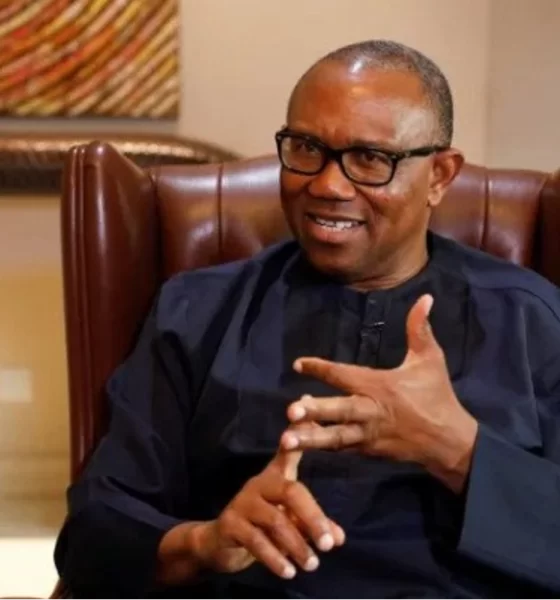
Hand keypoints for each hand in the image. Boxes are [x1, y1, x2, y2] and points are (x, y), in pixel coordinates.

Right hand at [193, 443, 344, 579]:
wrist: (218, 542)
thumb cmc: (260, 524)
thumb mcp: (289, 521)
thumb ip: (313, 525)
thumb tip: (338, 538)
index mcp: (275, 477)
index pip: (289, 452)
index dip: (299, 432)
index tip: (308, 413)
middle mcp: (259, 484)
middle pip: (290, 491)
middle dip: (313, 517)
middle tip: (329, 543)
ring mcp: (243, 503)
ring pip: (275, 520)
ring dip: (296, 545)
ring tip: (312, 564)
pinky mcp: (230, 524)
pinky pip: (256, 541)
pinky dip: (274, 558)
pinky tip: (288, 572)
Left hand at [281, 295, 477, 492]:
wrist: (449, 442)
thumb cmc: (436, 397)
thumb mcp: (431, 360)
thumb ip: (420, 329)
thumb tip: (425, 297)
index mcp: (380, 386)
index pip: (345, 375)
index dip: (321, 368)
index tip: (298, 363)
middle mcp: (370, 411)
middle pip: (339, 411)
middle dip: (315, 411)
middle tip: (290, 411)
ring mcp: (367, 434)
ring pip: (335, 437)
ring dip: (310, 439)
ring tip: (286, 441)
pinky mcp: (367, 451)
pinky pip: (341, 449)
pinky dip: (322, 446)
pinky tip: (301, 443)